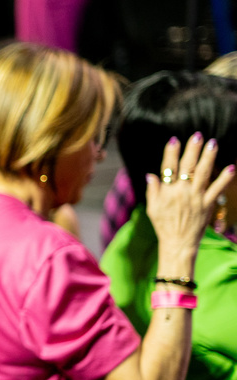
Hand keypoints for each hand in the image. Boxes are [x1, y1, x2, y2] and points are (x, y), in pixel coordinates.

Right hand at [145, 134, 235, 259]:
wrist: (177, 243)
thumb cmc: (163, 226)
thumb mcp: (152, 208)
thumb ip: (153, 191)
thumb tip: (151, 175)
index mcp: (167, 192)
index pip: (169, 168)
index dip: (171, 153)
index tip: (174, 140)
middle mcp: (182, 192)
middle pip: (188, 166)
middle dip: (192, 150)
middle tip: (197, 136)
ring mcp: (196, 198)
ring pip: (203, 173)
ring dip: (208, 158)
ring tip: (213, 144)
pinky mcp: (207, 205)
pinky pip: (217, 189)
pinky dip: (224, 179)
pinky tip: (230, 168)